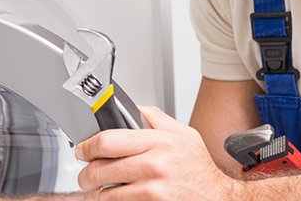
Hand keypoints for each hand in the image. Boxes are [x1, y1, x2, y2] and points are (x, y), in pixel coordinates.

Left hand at [75, 106, 239, 199]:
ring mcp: (152, 191)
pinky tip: (113, 199)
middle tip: (84, 174)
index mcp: (157, 142)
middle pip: (99, 170)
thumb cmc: (198, 167)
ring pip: (105, 195)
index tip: (82, 149)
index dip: (87, 146)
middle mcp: (153, 166)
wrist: (217, 197)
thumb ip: (153, 117)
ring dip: (95, 193)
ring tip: (96, 190)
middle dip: (85, 174)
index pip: (107, 141)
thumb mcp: (182, 133)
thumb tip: (128, 109)